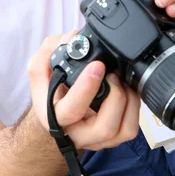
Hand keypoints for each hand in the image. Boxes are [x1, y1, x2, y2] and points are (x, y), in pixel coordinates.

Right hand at [28, 32, 139, 150]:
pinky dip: (134, 107)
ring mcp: (96, 139)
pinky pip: (130, 128)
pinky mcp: (112, 138)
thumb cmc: (48, 91)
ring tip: (119, 81)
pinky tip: (126, 91)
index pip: (71, 111)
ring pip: (122, 131)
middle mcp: (76, 133)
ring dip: (127, 101)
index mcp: (54, 116)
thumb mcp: (39, 68)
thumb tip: (73, 36)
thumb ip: (51, 49)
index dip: (86, 89)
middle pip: (104, 128)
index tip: (97, 66)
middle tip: (112, 75)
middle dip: (115, 97)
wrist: (54, 115)